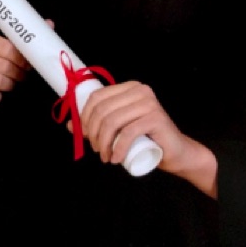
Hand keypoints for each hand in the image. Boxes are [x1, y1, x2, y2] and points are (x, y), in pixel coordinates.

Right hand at [0, 29, 29, 142]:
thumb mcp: (3, 50)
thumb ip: (23, 39)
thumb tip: (49, 23)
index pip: (7, 47)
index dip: (22, 58)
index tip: (29, 64)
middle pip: (3, 65)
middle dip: (17, 74)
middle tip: (21, 77)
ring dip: (8, 85)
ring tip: (10, 84)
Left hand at [79, 81, 217, 196]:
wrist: (176, 152)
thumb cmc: (146, 139)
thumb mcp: (119, 129)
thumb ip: (97, 125)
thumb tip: (70, 126)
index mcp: (129, 87)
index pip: (97, 96)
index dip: (85, 117)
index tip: (86, 135)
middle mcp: (140, 90)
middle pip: (103, 109)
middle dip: (94, 133)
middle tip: (98, 151)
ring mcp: (149, 102)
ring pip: (113, 121)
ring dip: (104, 143)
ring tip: (106, 157)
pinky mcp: (156, 118)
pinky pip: (128, 132)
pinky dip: (118, 148)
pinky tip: (116, 159)